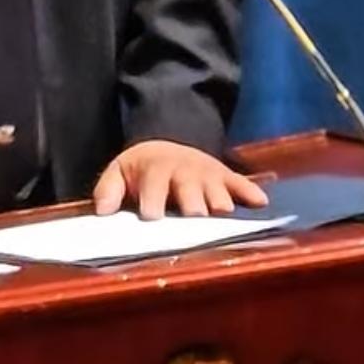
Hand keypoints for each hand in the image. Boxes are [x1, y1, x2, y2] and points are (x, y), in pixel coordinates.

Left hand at [92, 141, 268, 219]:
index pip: (155, 186)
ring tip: (221, 214)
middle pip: (192, 193)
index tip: (152, 216)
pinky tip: (260, 203)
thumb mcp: (119, 172)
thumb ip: (108, 192)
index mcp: (156, 171)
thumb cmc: (142, 169)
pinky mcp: (227, 178)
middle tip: (192, 218)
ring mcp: (209, 176)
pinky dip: (251, 193)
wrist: (169, 145)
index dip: (153, 201)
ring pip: (218, 194)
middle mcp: (185, 173)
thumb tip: (103, 212)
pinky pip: (243, 184)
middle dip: (192, 206)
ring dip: (220, 205)